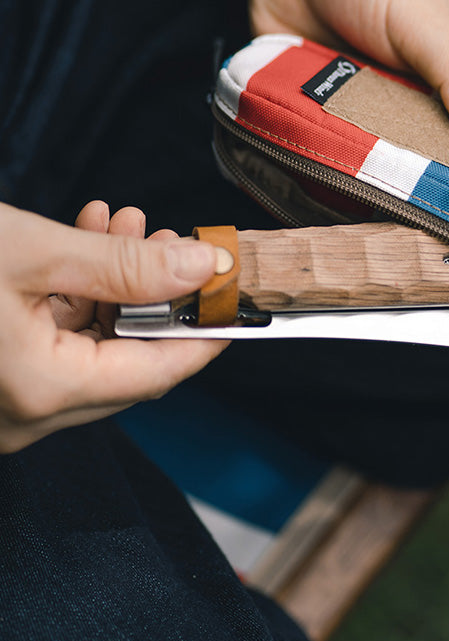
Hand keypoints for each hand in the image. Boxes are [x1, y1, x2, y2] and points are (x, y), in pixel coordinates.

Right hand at [0, 201, 226, 452]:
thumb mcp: (32, 252)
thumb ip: (124, 264)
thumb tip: (200, 268)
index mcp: (42, 390)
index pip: (156, 373)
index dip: (203, 334)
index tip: (234, 300)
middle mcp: (26, 414)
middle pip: (127, 361)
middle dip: (157, 295)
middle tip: (173, 244)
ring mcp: (8, 403)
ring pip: (90, 347)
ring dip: (116, 286)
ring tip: (129, 226)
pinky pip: (54, 345)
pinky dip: (75, 296)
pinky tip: (88, 241)